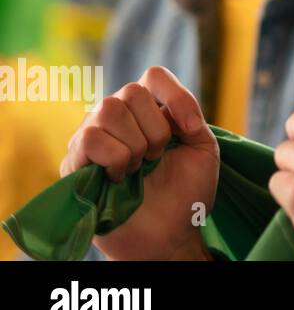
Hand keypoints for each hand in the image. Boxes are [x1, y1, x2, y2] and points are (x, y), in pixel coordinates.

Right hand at [61, 66, 216, 260]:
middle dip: (156, 129)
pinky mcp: (75, 161)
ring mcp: (93, 136)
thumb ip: (192, 119)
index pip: (154, 76)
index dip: (175, 96)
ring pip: (108, 109)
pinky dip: (114, 158)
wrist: (169, 234)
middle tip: (157, 156)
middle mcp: (118, 116)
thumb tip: (174, 108)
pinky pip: (89, 138)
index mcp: (149, 109)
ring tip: (138, 168)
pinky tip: (119, 177)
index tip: (190, 128)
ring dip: (134, 144)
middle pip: (131, 92)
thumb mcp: (203, 149)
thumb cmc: (186, 191)